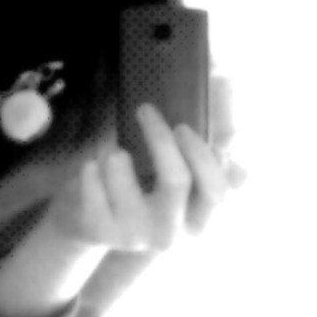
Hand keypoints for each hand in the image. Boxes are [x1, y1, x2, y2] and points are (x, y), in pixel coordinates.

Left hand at [45, 91, 243, 253]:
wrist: (98, 225)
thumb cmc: (148, 188)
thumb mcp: (180, 168)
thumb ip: (206, 137)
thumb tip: (225, 81)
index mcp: (202, 215)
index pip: (217, 187)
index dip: (203, 152)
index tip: (182, 124)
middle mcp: (175, 231)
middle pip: (177, 179)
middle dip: (159, 138)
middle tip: (145, 109)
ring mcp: (137, 235)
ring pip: (127, 181)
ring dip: (117, 157)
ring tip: (115, 153)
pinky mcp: (103, 232)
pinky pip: (93, 188)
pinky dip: (91, 171)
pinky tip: (93, 167)